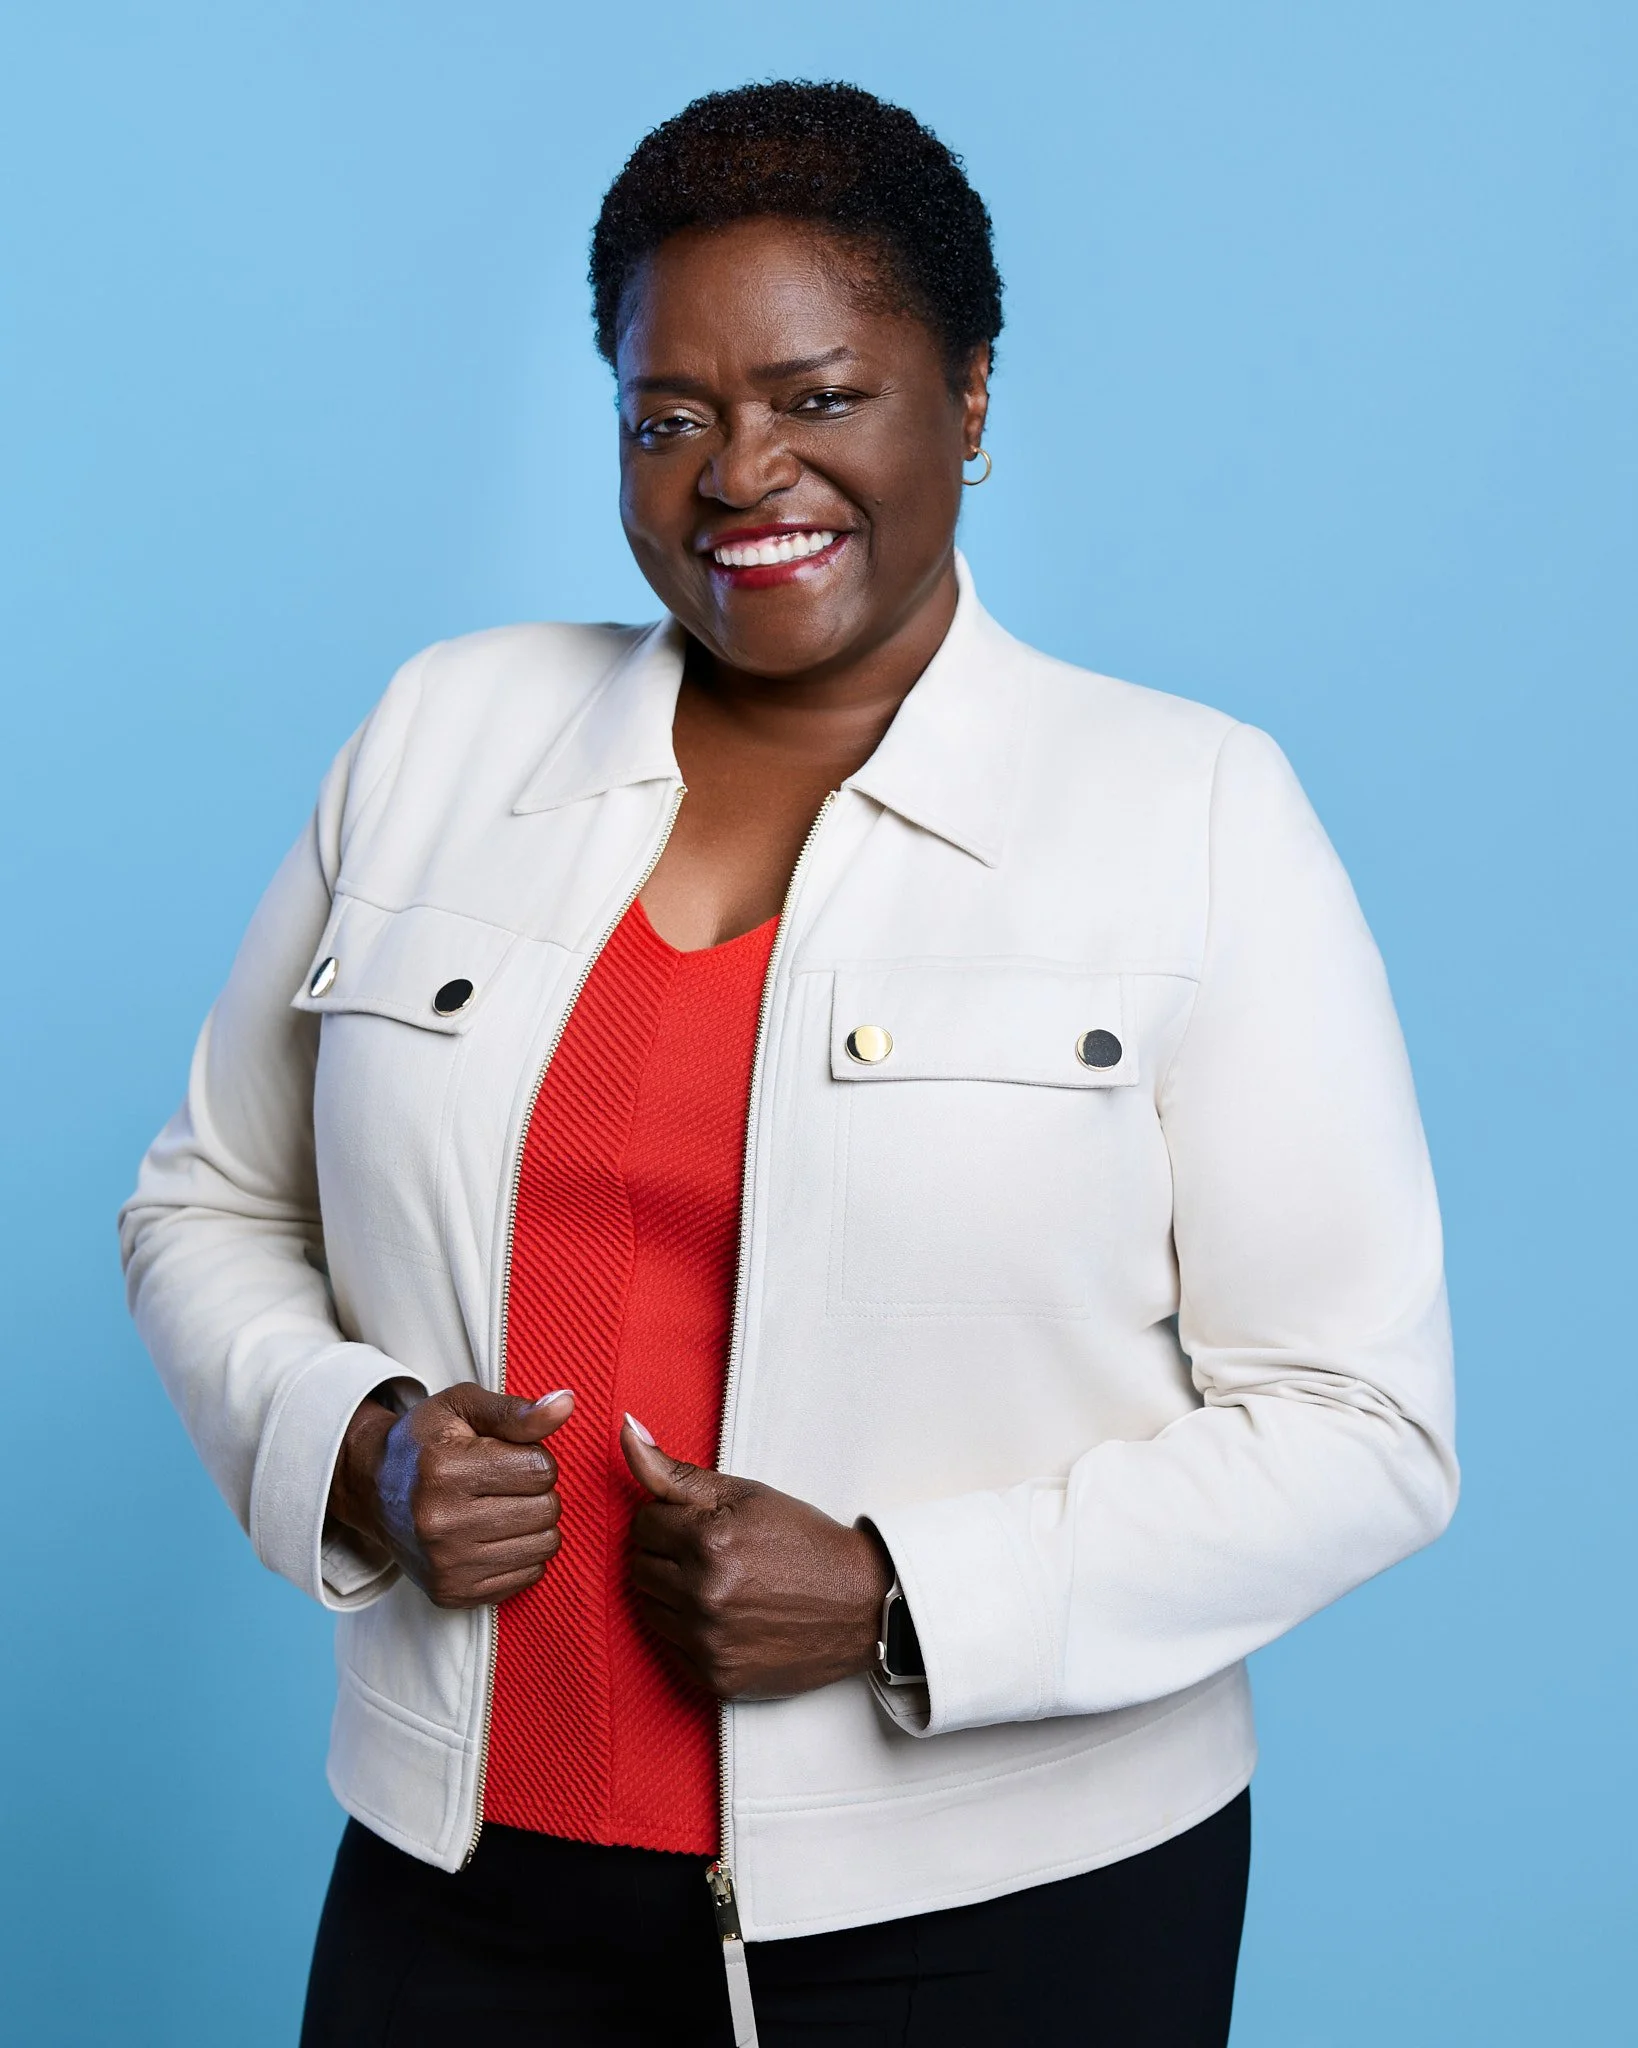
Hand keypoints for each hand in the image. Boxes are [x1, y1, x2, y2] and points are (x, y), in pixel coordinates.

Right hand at [328, 1385, 573, 1608]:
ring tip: (500, 1506)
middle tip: (503, 1483)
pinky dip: (522, 1553)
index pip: (541, 1470)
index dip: (534, 1457)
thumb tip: (567, 1404)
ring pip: (544, 1545)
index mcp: (445, 1471)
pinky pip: (529, 1576)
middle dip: (537, 1490)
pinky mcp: (452, 1593)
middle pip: (547, 1509)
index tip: (506, 1456)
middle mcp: (441, 1523)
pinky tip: (492, 1535)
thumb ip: (517, 1411)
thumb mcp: (464, 1407)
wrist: (372, 1489)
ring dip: (534, 1523)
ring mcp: (445, 1565)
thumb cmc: (424, 1442)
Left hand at [621, 1415, 890, 1699]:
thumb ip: (675, 1470)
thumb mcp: (746, 1494)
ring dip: (671, 1593)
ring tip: (717, 1584)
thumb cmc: (803, 1542)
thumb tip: (626, 1429)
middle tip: (712, 1554)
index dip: (671, 1519)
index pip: (642, 1523)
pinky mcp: (715, 1676)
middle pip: (639, 1567)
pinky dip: (689, 1631)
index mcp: (708, 1541)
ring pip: (648, 1608)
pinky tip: (724, 1617)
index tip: (702, 1525)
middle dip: (667, 1555)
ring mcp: (708, 1640)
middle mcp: (703, 1594)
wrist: (861, 1604)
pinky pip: (670, 1647)